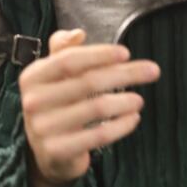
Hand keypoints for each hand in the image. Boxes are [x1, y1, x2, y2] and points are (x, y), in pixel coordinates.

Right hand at [19, 28, 160, 186]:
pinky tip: (134, 119)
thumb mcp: (54, 75)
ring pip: (96, 108)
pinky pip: (99, 135)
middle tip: (153, 71)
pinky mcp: (58, 151)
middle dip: (125, 74)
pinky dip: (121, 126)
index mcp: (33, 76)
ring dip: (125, 101)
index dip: (100, 54)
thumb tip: (78, 33)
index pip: (69, 60)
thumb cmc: (57, 104)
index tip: (127, 53)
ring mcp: (43, 128)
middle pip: (88, 82)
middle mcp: (33, 101)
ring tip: (140, 100)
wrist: (48, 152)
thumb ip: (64, 50)